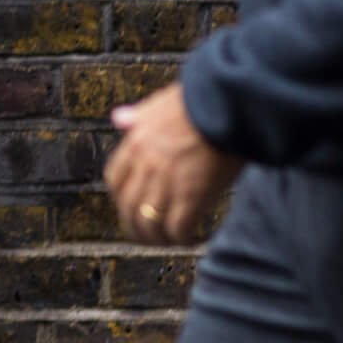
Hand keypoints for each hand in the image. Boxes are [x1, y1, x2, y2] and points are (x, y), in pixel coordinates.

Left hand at [103, 83, 241, 245]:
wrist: (227, 104)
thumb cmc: (200, 100)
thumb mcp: (160, 103)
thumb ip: (139, 115)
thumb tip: (118, 118)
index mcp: (135, 143)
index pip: (115, 180)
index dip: (121, 198)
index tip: (131, 206)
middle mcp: (145, 166)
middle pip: (129, 208)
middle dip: (136, 227)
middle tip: (148, 236)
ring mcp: (167, 182)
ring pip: (149, 223)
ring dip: (157, 239)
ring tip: (169, 242)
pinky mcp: (192, 196)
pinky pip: (177, 228)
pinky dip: (181, 239)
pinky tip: (191, 239)